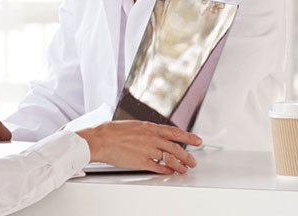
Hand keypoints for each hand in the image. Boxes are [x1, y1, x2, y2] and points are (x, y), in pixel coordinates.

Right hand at [76, 121, 201, 174]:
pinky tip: (169, 172)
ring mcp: (147, 150)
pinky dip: (166, 170)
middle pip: (175, 148)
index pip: (174, 132)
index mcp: (149, 128)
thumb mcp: (133, 125)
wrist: (101, 140)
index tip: (196, 140)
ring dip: (179, 165)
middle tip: (192, 160)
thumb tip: (153, 134)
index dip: (188, 137)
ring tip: (184, 169)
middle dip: (186, 156)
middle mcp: (151, 138)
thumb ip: (145, 130)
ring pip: (170, 158)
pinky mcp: (141, 162)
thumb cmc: (111, 132)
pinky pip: (158, 168)